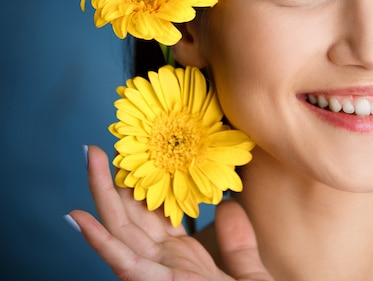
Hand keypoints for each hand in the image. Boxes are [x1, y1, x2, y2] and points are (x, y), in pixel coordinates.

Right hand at [68, 145, 272, 280]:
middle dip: (114, 181)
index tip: (137, 154)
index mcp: (184, 260)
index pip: (155, 216)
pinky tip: (81, 218)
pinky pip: (124, 263)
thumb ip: (239, 243)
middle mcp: (164, 264)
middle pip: (131, 216)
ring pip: (121, 231)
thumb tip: (229, 206)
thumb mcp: (249, 275)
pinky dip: (100, 242)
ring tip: (91, 158)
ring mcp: (157, 276)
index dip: (142, 186)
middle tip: (100, 147)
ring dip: (101, 195)